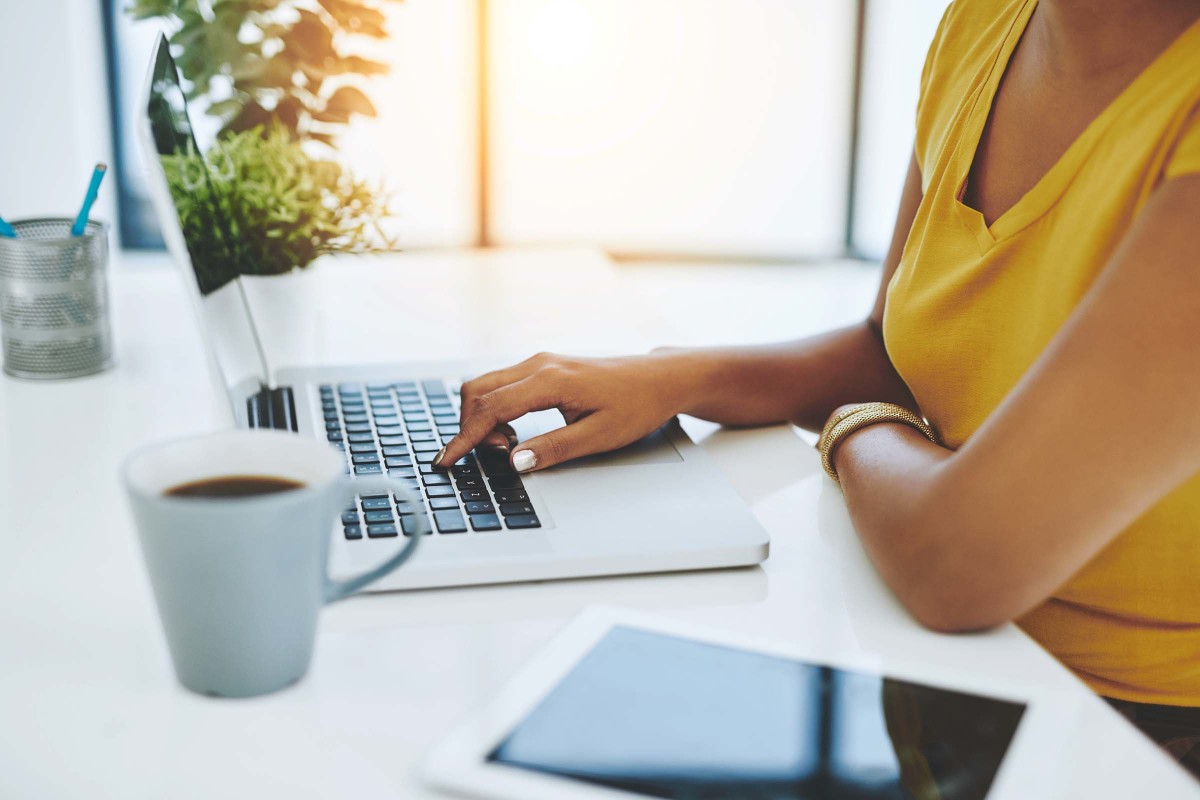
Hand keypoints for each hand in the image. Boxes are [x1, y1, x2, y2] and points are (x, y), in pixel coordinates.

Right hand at [438, 351, 691, 471]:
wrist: (659, 379)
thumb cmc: (636, 405)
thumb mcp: (599, 436)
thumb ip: (554, 449)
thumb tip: (516, 462)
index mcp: (550, 380)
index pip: (491, 408)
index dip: (465, 438)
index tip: (447, 460)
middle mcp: (539, 364)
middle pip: (478, 391)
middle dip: (470, 427)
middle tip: (491, 458)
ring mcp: (540, 362)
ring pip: (486, 385)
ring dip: (482, 418)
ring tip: (508, 446)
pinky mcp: (543, 367)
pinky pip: (502, 384)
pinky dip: (494, 409)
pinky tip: (514, 432)